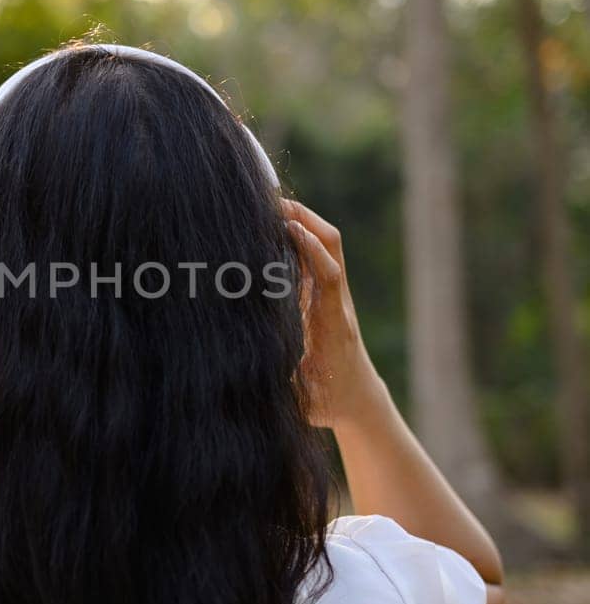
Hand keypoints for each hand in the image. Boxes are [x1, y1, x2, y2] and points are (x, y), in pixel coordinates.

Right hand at [281, 199, 382, 429]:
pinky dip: (298, 235)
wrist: (360, 398)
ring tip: (269, 206)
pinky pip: (317, 254)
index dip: (311, 251)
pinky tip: (274, 227)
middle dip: (306, 218)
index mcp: (333, 325)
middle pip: (332, 246)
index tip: (288, 229)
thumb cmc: (329, 401)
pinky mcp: (328, 294)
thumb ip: (280, 388)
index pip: (329, 278)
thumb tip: (243, 378)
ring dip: (303, 221)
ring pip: (327, 244)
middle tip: (270, 202)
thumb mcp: (303, 401)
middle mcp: (338, 302)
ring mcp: (335, 294)